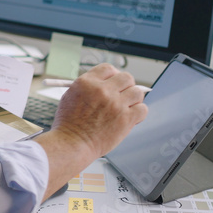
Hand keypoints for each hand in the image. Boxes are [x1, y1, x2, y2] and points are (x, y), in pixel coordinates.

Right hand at [33, 63, 147, 198]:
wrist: (72, 144)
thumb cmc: (69, 124)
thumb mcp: (71, 96)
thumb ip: (89, 87)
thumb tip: (106, 83)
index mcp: (87, 82)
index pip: (108, 68)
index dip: (113, 74)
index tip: (114, 81)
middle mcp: (103, 91)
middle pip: (126, 77)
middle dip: (126, 85)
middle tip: (123, 93)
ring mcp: (116, 104)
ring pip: (137, 92)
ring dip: (134, 99)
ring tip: (127, 106)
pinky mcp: (126, 119)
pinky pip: (143, 109)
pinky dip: (139, 112)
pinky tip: (131, 117)